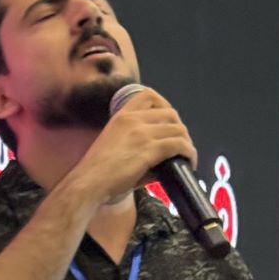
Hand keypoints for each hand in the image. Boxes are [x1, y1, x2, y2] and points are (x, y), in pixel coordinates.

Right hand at [73, 88, 196, 206]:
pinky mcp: (149, 150)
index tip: (170, 121)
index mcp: (121, 116)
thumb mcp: (116, 148)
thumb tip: (163, 158)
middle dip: (180, 128)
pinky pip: (178, 145)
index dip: (165, 105)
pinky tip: (189, 162)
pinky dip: (189, 152)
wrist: (89, 184)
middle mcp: (133, 120)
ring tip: (187, 156)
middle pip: (170, 113)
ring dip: (187, 142)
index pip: (149, 95)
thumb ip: (137, 145)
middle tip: (181, 145)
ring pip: (177, 129)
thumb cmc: (98, 173)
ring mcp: (141, 133)